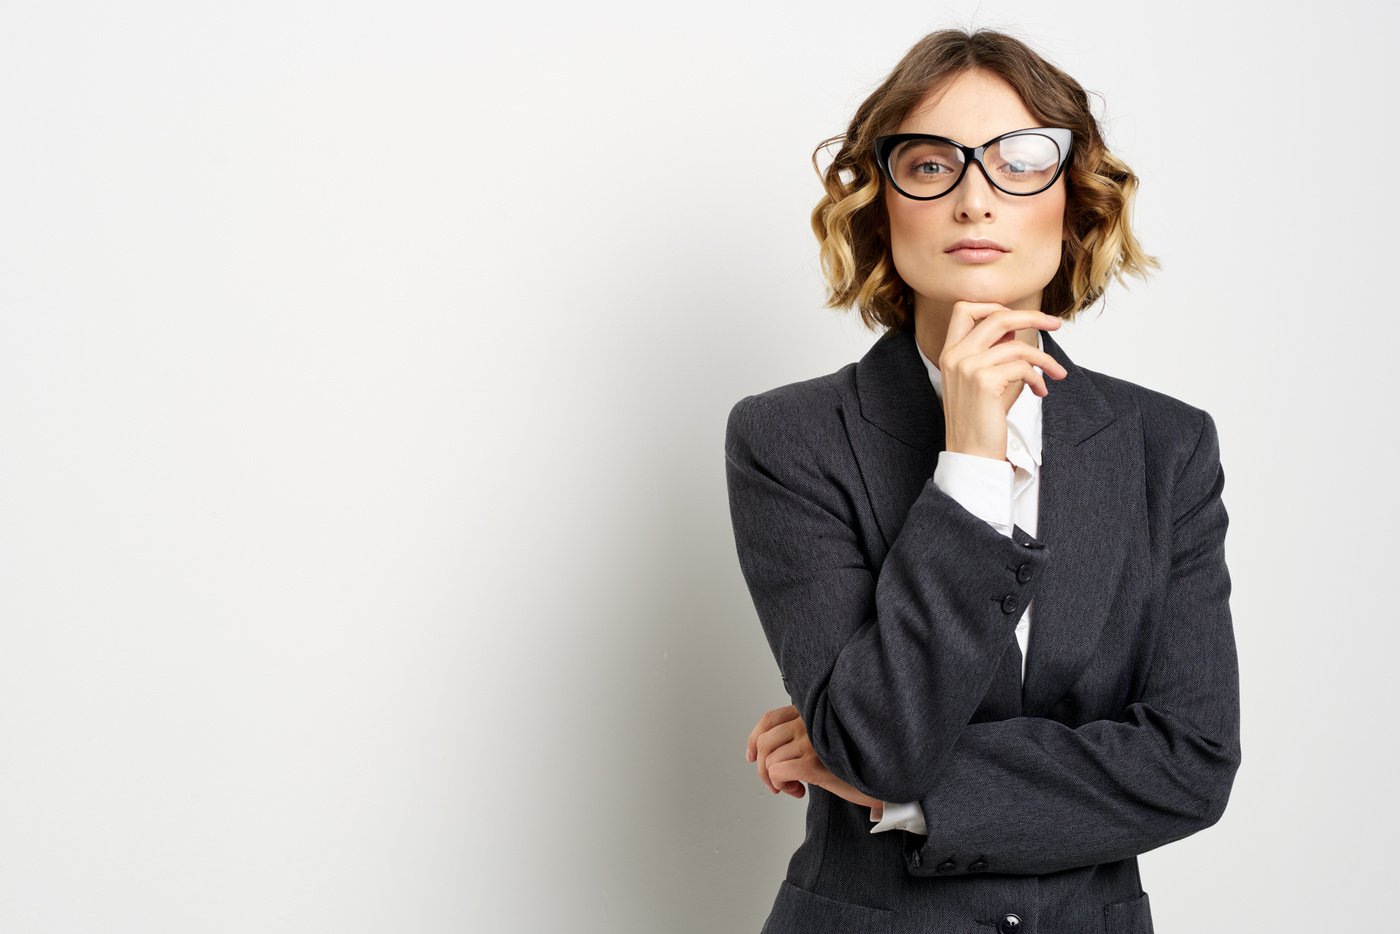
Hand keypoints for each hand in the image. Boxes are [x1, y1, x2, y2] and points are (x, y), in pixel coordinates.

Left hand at [745, 704, 882, 809]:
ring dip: (775, 780)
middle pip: (764, 742)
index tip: (752, 757)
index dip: (753, 739)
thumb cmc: (851, 762)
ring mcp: (810, 740)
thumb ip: (799, 737)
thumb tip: (762, 753)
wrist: (879, 780)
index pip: (769, 719)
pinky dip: (782, 785)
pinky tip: (800, 791)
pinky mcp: (813, 762)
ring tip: (795, 787)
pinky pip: (777, 773)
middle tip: (776, 784)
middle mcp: (809, 722)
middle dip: (763, 768)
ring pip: (768, 761)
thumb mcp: (822, 741)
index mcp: (809, 713)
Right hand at [939, 302, 1067, 460]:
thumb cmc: (981, 419)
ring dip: (1044, 358)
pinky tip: (1041, 392)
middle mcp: (955, 355)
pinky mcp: (984, 381)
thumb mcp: (985, 379)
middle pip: (997, 316)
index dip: (995, 306)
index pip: (965, 308)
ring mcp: (967, 367)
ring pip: (1017, 344)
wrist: (971, 454)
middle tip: (1055, 324)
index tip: (1019, 317)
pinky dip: (1038, 378)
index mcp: (950, 352)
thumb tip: (1017, 330)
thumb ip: (996, 352)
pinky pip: (1023, 367)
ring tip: (1055, 372)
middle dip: (1033, 317)